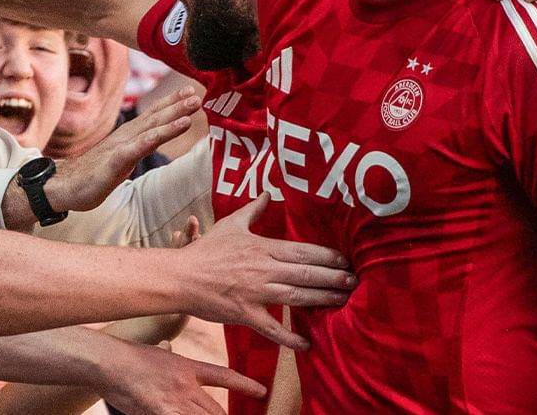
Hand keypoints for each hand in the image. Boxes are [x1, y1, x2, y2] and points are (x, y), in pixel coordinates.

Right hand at [48, 88, 200, 212]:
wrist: (61, 186)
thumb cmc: (92, 174)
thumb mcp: (119, 160)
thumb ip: (134, 150)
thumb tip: (148, 145)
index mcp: (128, 137)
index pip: (152, 117)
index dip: (171, 104)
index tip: (189, 92)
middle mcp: (126, 137)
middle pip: (156, 117)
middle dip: (178, 104)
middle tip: (197, 92)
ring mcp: (121, 147)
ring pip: (152, 128)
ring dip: (174, 115)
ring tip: (193, 104)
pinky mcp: (117, 161)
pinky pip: (142, 146)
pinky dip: (160, 135)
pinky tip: (176, 128)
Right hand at [96, 338, 264, 414]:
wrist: (111, 362)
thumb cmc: (133, 359)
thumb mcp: (163, 356)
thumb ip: (177, 365)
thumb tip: (179, 365)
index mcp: (189, 367)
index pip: (225, 376)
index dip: (245, 385)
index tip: (262, 392)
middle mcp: (186, 386)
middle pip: (217, 412)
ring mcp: (174, 402)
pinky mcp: (159, 414)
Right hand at [177, 194, 354, 349]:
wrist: (181, 276)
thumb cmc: (206, 250)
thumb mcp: (232, 224)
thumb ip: (254, 210)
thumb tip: (267, 193)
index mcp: (263, 247)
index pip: (303, 251)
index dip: (328, 257)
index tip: (346, 260)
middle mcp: (264, 270)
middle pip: (306, 274)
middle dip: (334, 278)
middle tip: (355, 281)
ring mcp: (256, 293)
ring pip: (297, 297)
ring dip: (323, 300)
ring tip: (344, 301)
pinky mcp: (246, 314)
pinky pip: (272, 328)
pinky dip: (290, 338)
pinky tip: (308, 344)